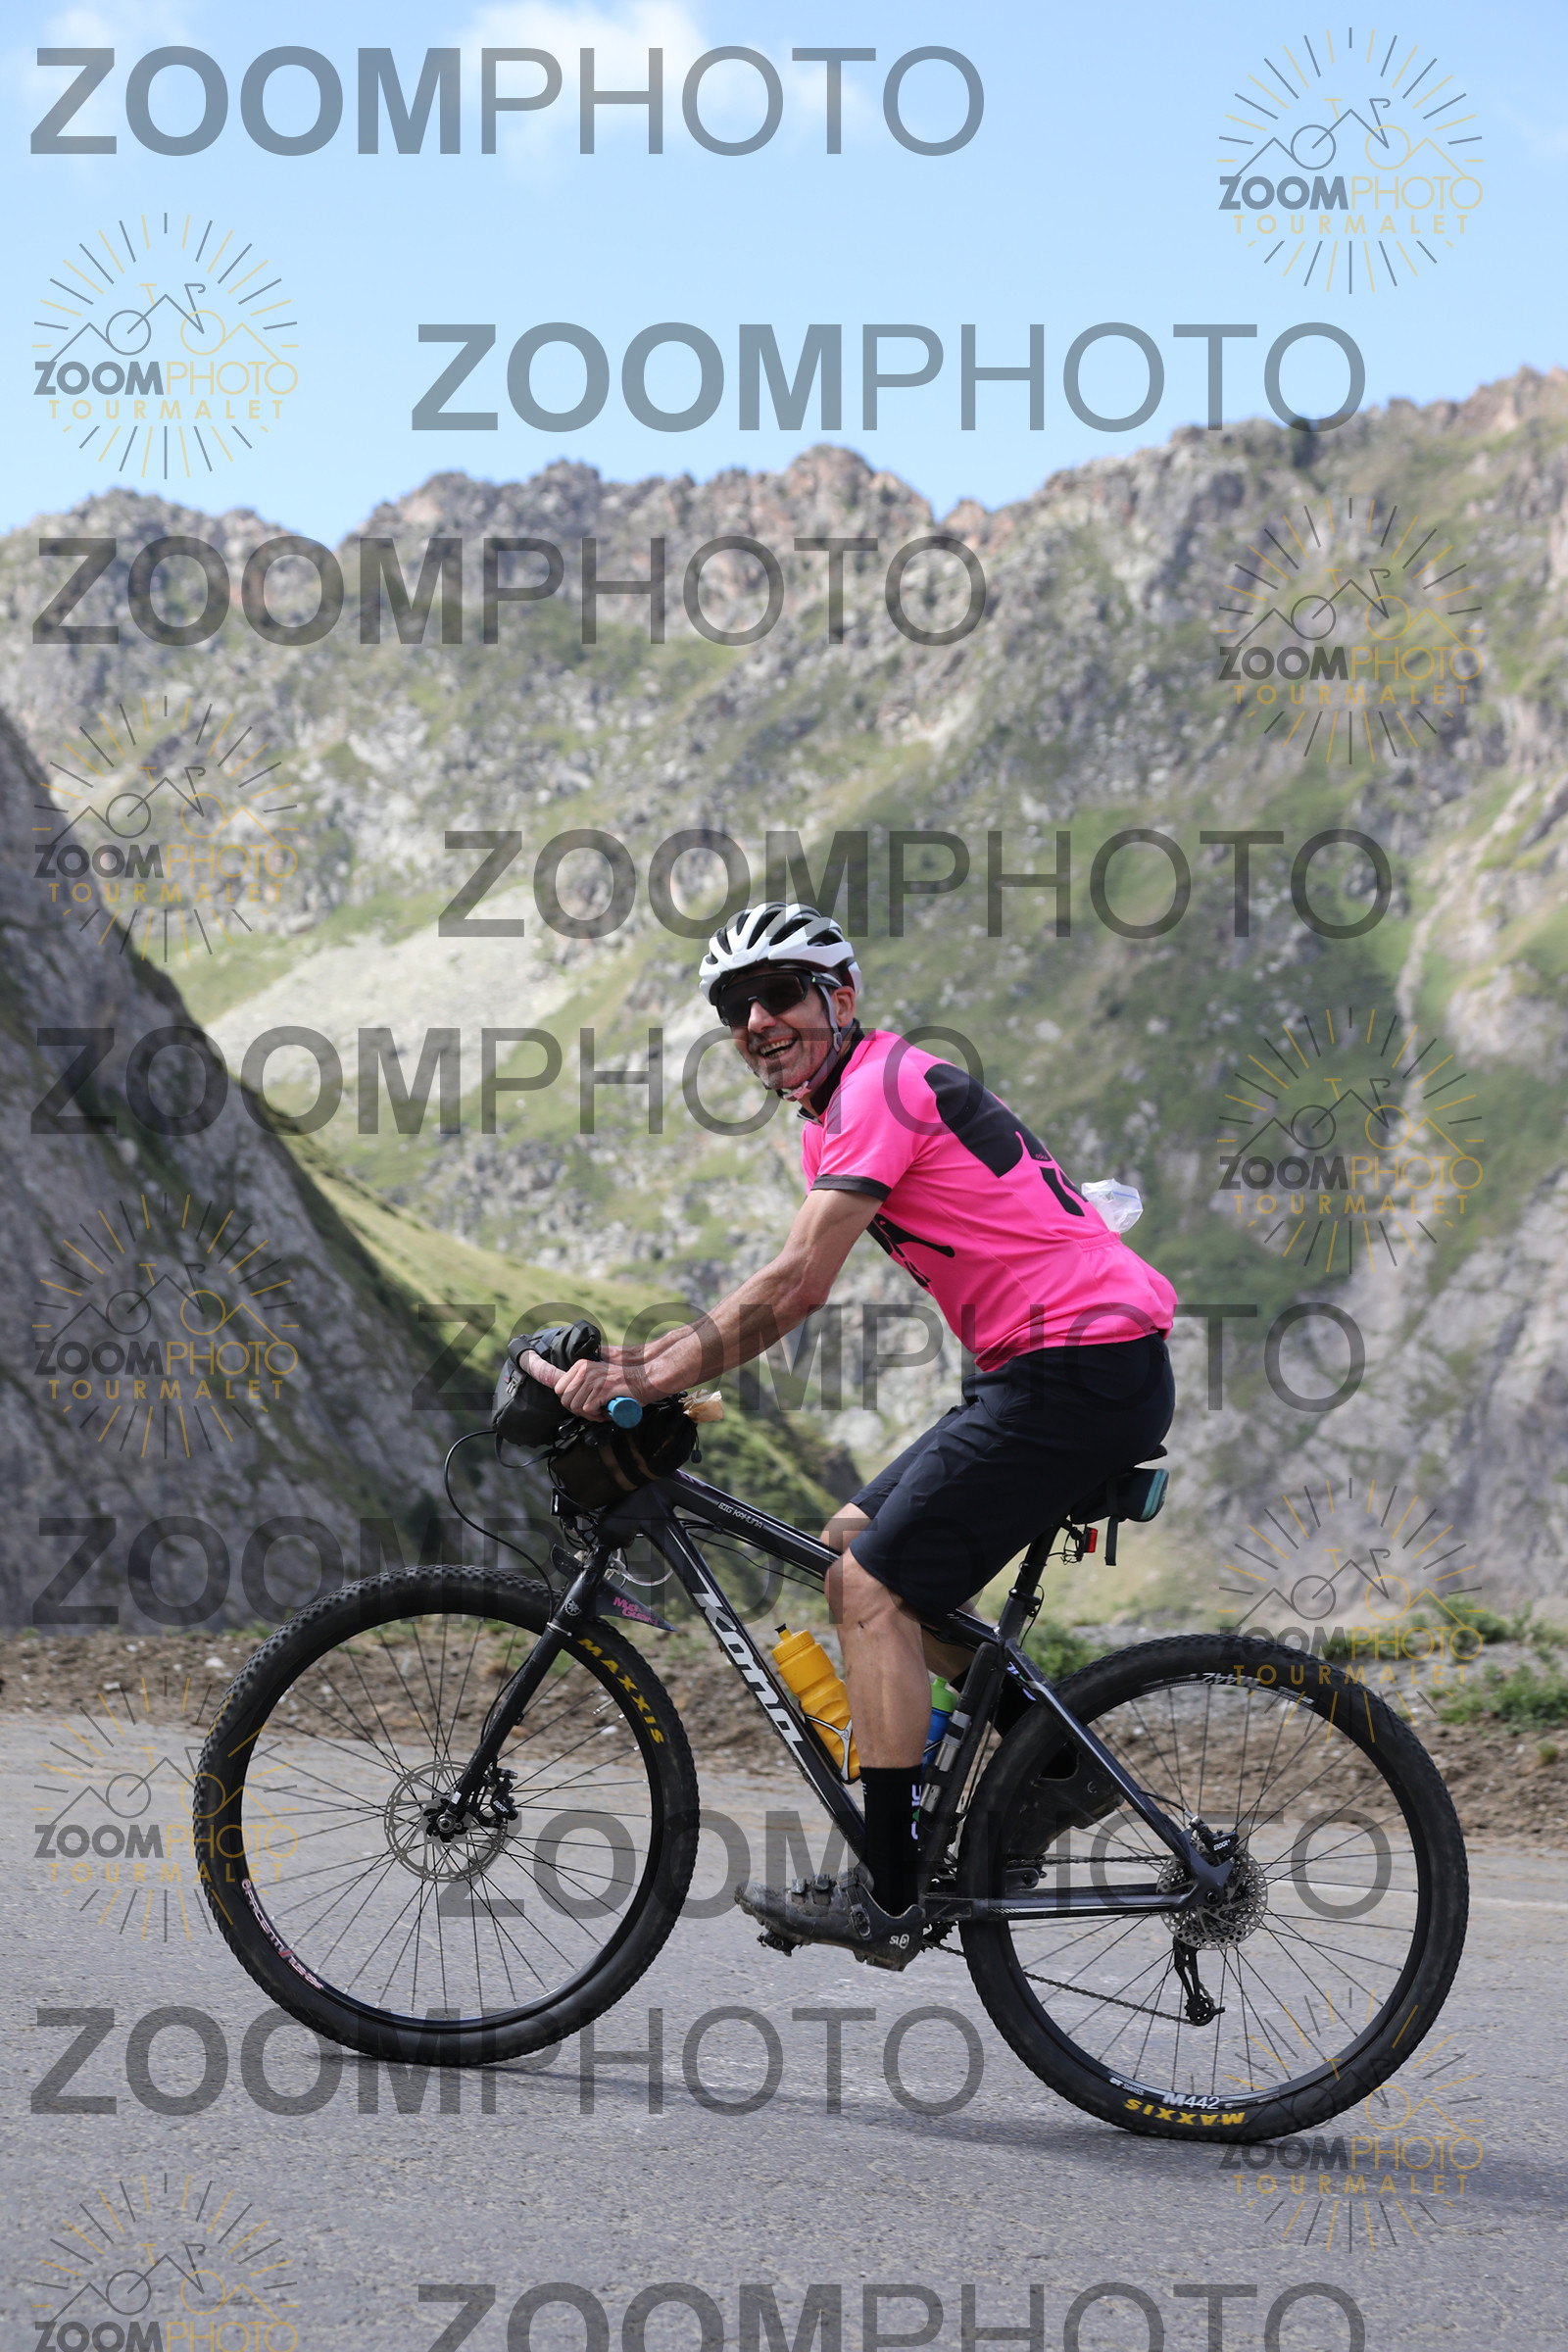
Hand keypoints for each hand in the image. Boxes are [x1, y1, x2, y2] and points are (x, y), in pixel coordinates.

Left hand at [519, 1349, 658, 1422]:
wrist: (645, 1379)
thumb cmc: (624, 1382)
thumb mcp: (599, 1375)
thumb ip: (585, 1380)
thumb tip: (570, 1394)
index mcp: (581, 1366)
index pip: (558, 1388)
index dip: (570, 1401)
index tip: (582, 1405)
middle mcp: (584, 1370)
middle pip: (565, 1400)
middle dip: (578, 1411)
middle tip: (593, 1411)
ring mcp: (593, 1379)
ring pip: (575, 1407)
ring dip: (588, 1415)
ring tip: (601, 1412)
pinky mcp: (602, 1389)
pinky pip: (588, 1410)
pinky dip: (597, 1416)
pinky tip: (607, 1412)